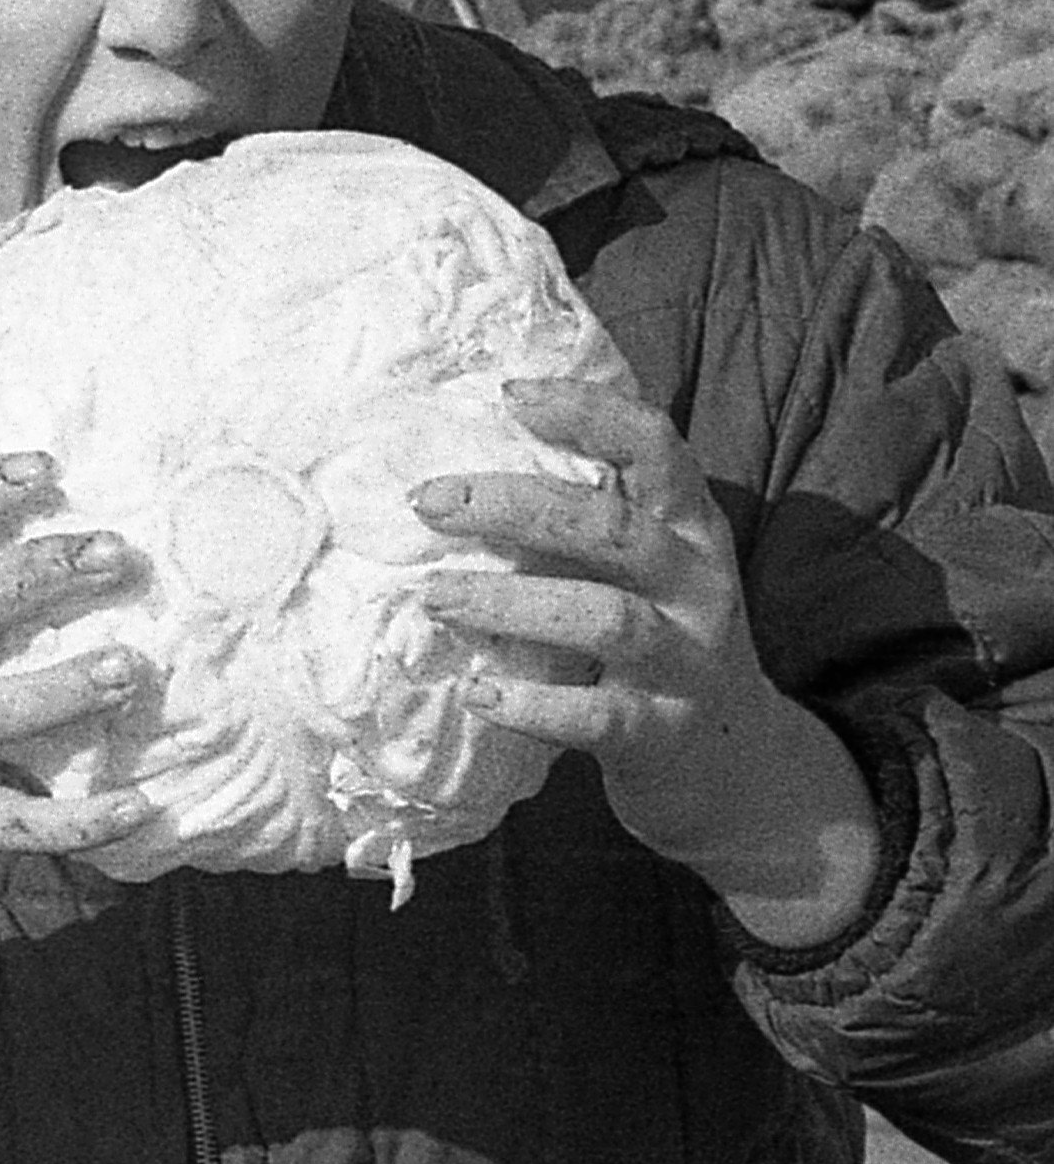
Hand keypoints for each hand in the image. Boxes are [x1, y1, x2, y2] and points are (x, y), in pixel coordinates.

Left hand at [414, 375, 880, 942]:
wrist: (735, 769)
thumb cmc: (655, 648)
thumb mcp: (640, 574)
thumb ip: (582, 524)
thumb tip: (457, 475)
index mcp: (691, 528)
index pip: (654, 445)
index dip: (587, 411)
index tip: (508, 394)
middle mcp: (699, 585)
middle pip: (610, 527)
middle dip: (512, 506)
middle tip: (428, 503)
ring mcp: (688, 662)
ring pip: (604, 617)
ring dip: (509, 602)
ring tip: (434, 598)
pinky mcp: (664, 735)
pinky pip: (596, 716)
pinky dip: (532, 704)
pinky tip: (476, 694)